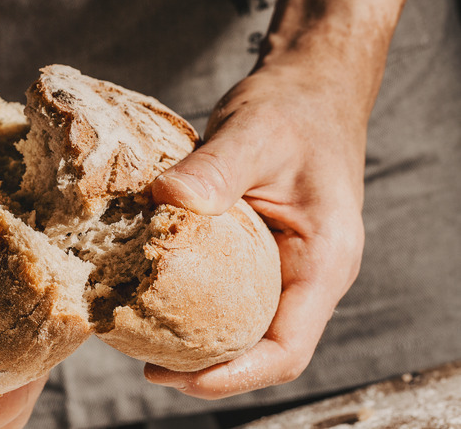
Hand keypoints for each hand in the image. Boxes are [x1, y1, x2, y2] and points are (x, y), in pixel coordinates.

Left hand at [144, 0, 408, 398]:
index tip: (178, 377)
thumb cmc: (295, 110)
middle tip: (146, 365)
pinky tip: (153, 297)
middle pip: (261, 349)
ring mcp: (284, 266)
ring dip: (198, 342)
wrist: (308, 89)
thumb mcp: (256, 133)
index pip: (286, 348)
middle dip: (207, 368)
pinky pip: (230, 294)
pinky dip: (194, 305)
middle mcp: (307, 274)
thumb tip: (164, 199)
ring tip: (142, 340)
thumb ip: (215, 169)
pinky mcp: (259, 251)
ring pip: (244, 326)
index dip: (234, 375)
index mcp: (324, 261)